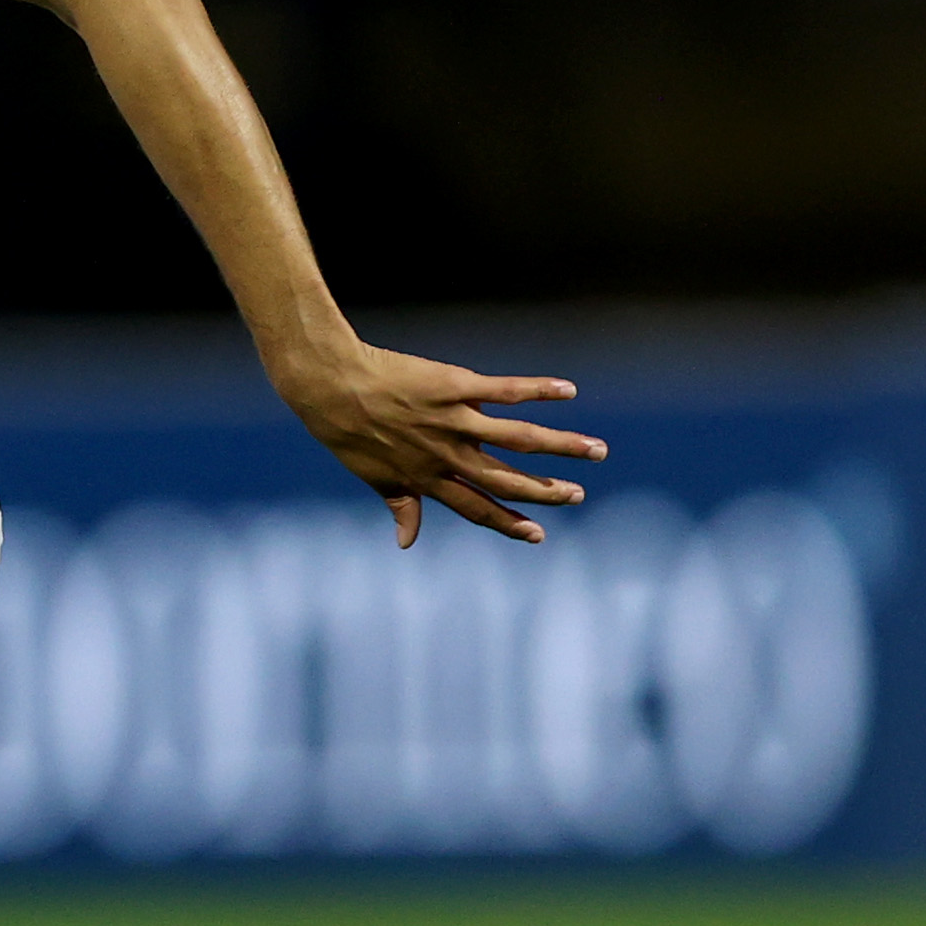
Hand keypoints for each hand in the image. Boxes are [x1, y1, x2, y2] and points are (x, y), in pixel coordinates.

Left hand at [274, 341, 606, 546]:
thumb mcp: (372, 476)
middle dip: (546, 490)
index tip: (538, 535)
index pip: (478, 508)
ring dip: (562, 446)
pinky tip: (569, 391)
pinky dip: (540, 390)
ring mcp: (455, 421)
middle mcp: (448, 455)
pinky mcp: (456, 387)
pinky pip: (507, 390)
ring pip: (520, 438)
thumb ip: (401, 506)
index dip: (508, 523)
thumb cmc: (346, 431)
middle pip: (508, 479)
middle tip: (578, 495)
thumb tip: (406, 543)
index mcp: (429, 479)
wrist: (329, 383)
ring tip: (597, 451)